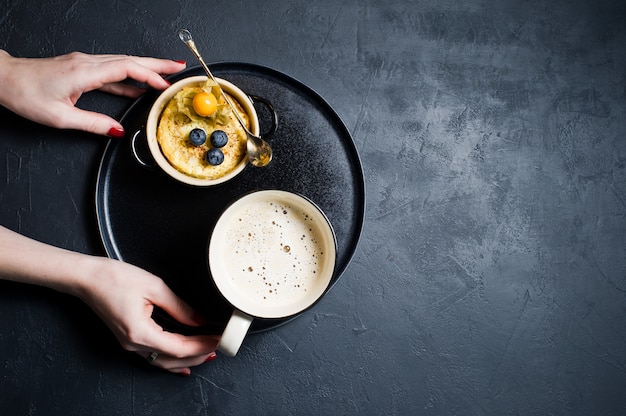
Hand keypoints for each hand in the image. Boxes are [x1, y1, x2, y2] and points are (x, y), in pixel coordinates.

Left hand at [0, 50, 184, 136]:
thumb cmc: (26, 94)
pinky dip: (130, 75)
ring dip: (146, 67)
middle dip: (157, 63)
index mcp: (84, 72)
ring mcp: (84, 63)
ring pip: (123, 62)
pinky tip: (138, 85)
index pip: (126, 68)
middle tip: (179, 67)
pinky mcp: (81, 67)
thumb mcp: (60, 117)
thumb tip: (117, 130)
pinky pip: (112, 68)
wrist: (4, 78)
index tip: (165, 84)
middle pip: (130, 59)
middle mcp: (86, 63)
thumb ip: (93, 124)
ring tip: (166, 75)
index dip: (149, 75)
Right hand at [81, 257, 218, 374]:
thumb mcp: (154, 287)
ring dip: (186, 360)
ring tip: (207, 354)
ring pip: (163, 361)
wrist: (87, 278)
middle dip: (198, 354)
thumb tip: (199, 319)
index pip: (179, 348)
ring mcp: (129, 344)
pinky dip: (171, 360)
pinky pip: (152, 356)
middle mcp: (133, 344)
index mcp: (140, 333)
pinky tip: (183, 363)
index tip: (218, 340)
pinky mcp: (128, 338)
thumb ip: (179, 307)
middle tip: (218, 347)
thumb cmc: (114, 278)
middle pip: (173, 359)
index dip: (202, 345)